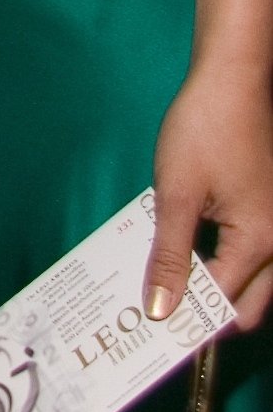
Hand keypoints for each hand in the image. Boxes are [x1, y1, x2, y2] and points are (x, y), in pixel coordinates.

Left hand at [144, 60, 272, 331]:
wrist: (232, 80)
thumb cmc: (205, 129)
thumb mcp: (176, 195)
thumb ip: (170, 256)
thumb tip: (161, 309)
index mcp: (260, 242)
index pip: (222, 305)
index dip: (186, 321)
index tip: (150, 331)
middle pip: (248, 306)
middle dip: (207, 316)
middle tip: (161, 314)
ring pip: (253, 284)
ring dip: (215, 289)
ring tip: (168, 287)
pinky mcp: (271, 214)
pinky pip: (250, 255)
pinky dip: (221, 263)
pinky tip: (185, 254)